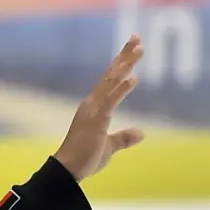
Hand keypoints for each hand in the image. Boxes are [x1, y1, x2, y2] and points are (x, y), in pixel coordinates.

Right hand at [53, 35, 146, 181]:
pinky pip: (111, 101)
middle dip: (125, 56)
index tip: (133, 48)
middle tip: (137, 38)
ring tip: (139, 49)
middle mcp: (92, 104)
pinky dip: (121, 89)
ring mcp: (93, 110)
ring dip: (126, 65)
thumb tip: (141, 133)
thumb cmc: (84, 159)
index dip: (122, 63)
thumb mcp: (108, 147)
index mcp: (95, 108)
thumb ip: (123, 138)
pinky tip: (133, 78)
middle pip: (111, 74)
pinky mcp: (96, 121)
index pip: (110, 81)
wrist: (68, 171)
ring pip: (112, 82)